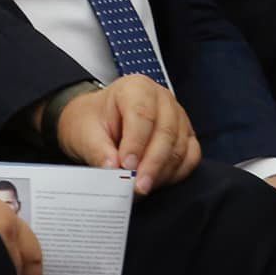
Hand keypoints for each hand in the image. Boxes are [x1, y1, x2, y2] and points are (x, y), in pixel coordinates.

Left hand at [52, 76, 201, 194]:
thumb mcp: (85, 132)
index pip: (142, 114)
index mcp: (136, 87)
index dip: (136, 143)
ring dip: (162, 172)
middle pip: (166, 133)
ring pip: (180, 148)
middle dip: (151, 164)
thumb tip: (112, 169)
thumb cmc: (93, 121)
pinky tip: (156, 182)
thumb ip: (98, 150)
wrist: (98, 122)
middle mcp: (162, 98)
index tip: (126, 165)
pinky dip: (175, 174)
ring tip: (141, 187)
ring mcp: (178, 117)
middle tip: (137, 186)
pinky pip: (190, 158)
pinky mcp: (186, 137)